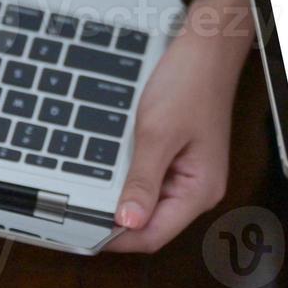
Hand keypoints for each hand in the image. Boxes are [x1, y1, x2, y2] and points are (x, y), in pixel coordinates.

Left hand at [103, 26, 245, 252]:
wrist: (205, 50)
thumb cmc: (190, 84)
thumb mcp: (157, 134)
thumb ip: (142, 181)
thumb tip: (127, 222)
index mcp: (200, 190)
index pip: (154, 234)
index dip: (118, 238)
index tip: (85, 228)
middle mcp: (198, 189)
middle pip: (151, 223)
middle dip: (118, 218)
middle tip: (82, 207)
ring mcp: (189, 175)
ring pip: (149, 203)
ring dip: (124, 197)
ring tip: (98, 183)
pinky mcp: (180, 161)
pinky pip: (152, 182)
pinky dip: (131, 178)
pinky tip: (116, 166)